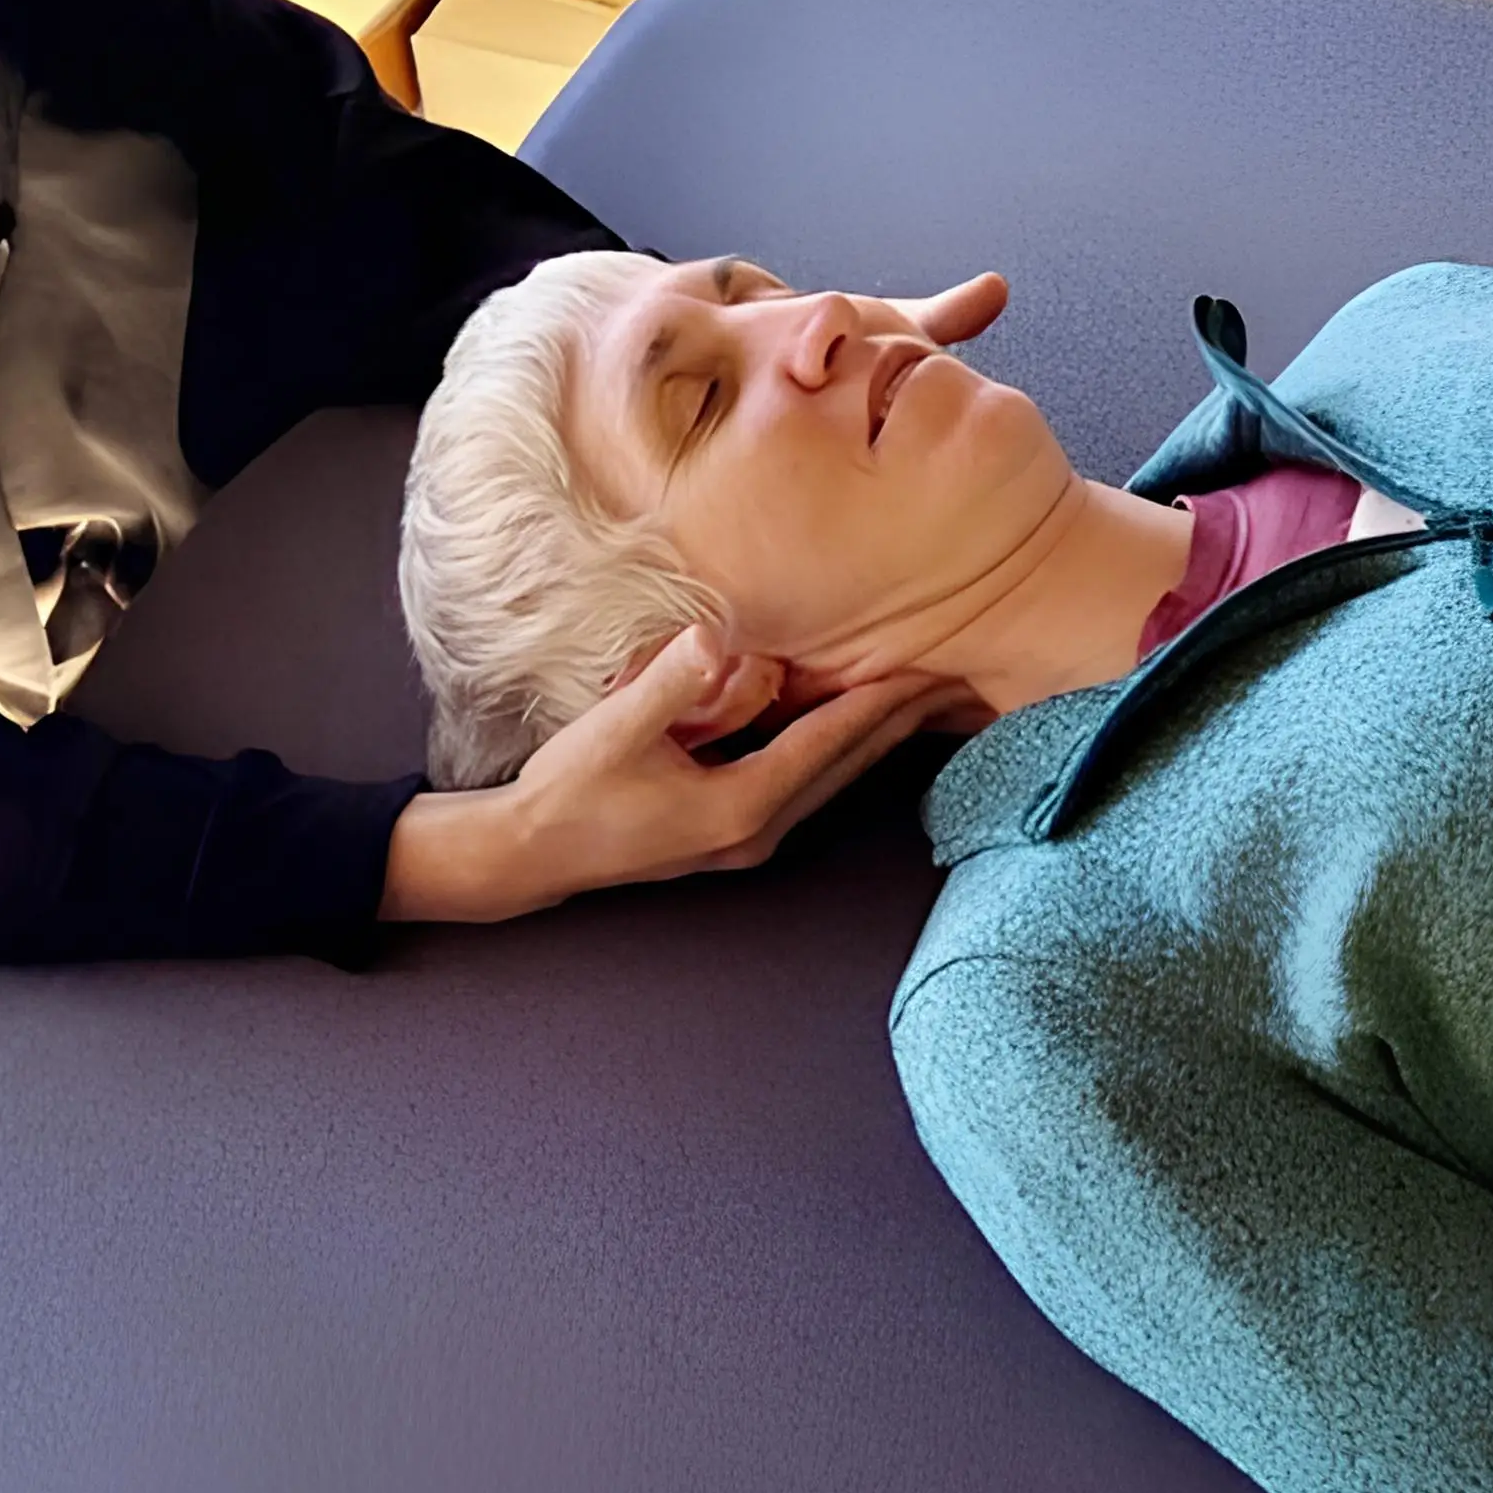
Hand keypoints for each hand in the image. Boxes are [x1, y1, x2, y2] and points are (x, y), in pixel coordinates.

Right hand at [380, 626, 952, 922]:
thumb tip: (715, 641)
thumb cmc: (570, 791)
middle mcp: (758, 829)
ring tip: (925, 695)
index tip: (932, 665)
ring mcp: (750, 837)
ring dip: (880, 735)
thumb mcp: (615, 730)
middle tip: (960, 675)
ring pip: (836, 778)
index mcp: (740, 807)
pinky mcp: (736, 830)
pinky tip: (856, 724)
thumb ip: (670, 685)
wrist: (533, 852)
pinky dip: (842, 748)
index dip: (883, 702)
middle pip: (850, 765)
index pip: (831, 743)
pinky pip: (809, 782)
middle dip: (904, 719)